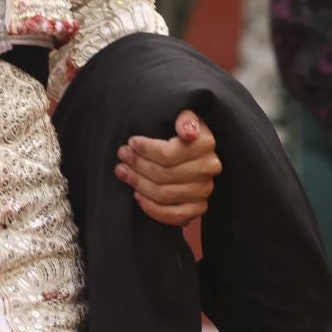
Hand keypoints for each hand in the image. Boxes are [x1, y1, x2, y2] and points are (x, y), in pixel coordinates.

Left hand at [116, 109, 220, 226]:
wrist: (191, 150)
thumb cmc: (179, 130)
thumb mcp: (181, 115)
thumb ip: (184, 117)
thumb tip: (188, 132)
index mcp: (205, 143)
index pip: (169, 154)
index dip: (146, 150)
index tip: (131, 142)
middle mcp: (209, 168)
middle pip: (164, 174)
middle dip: (137, 165)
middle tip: (122, 156)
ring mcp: (205, 190)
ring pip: (165, 194)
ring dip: (139, 184)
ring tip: (123, 172)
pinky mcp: (199, 208)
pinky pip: (174, 216)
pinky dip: (152, 209)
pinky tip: (138, 196)